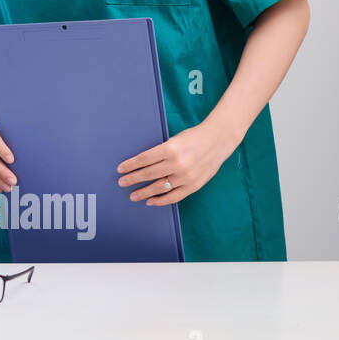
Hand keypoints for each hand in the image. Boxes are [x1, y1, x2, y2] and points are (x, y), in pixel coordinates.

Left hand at [116, 121, 235, 204]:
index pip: (144, 159)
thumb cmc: (192, 138)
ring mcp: (186, 176)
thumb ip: (160, 153)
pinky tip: (150, 201)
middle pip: (148, 174)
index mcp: (170, 148)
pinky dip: (160, 200)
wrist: (218, 141)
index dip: (130, 165)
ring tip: (132, 195)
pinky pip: (174, 196)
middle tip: (121, 182)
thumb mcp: (173, 140)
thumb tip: (140, 165)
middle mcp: (178, 163)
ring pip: (159, 188)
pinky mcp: (194, 185)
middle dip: (132, 179)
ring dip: (143, 192)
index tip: (120, 169)